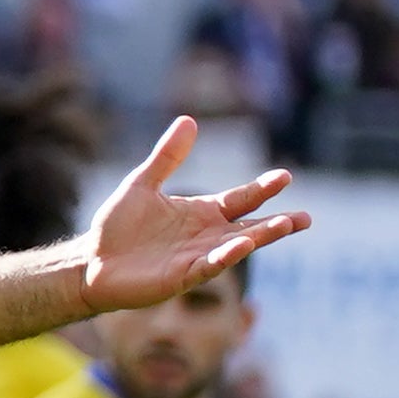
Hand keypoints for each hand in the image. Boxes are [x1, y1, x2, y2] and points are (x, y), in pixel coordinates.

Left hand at [76, 117, 307, 311]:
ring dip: (262, 237)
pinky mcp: (182, 277)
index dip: (262, 189)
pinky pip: (209, 265)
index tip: (285, 177)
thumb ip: (167, 156)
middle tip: (306, 217)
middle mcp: (205, 236)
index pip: (240, 199)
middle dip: (277, 223)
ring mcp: (196, 257)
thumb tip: (189, 120)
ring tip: (287, 226)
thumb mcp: (142, 183)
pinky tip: (242, 244)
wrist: (92, 261)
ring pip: (237, 247)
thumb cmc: (117, 227)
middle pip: (249, 227)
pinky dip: (226, 255)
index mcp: (201, 213)